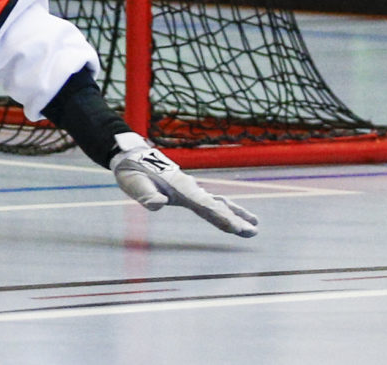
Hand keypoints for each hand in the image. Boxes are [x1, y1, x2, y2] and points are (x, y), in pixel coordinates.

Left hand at [110, 134, 258, 237]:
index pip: (204, 205)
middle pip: (216, 205)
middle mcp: (189, 187)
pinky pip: (210, 200)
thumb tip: (159, 204)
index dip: (221, 217)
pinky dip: (223, 207)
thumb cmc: (132, 172)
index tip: (236, 228)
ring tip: (254, 224)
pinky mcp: (186, 189)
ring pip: (217, 201)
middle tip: (254, 231)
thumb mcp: (134, 184)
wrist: (131, 156)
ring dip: (235, 212)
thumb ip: (146, 195)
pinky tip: (231, 211)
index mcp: (180, 187)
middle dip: (235, 218)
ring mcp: (189, 188)